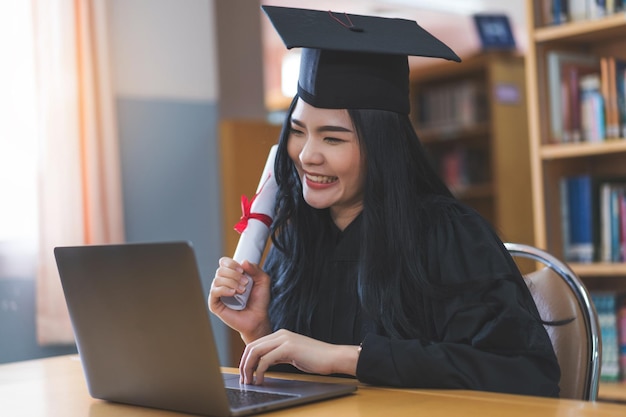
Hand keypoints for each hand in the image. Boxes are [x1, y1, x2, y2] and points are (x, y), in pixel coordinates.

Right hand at [209, 257, 270, 342]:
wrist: (258, 318)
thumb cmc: (259, 301)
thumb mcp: (263, 281)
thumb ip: (256, 269)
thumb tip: (243, 261)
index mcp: (231, 276)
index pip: (224, 262)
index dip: (231, 263)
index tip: (242, 270)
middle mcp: (223, 283)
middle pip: (220, 270)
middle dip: (234, 274)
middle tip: (245, 283)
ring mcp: (218, 294)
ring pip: (217, 280)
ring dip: (232, 282)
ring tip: (242, 291)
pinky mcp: (214, 304)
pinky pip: (214, 292)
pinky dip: (224, 290)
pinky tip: (233, 293)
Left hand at [239, 329, 358, 384]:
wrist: (333, 357)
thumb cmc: (316, 358)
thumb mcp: (292, 355)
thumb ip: (278, 355)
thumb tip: (263, 364)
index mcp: (281, 335)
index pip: (255, 344)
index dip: (246, 359)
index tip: (245, 373)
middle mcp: (280, 334)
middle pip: (252, 346)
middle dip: (244, 364)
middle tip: (244, 379)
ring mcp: (284, 339)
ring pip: (256, 351)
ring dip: (249, 368)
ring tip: (249, 381)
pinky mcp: (288, 348)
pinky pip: (266, 359)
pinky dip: (259, 371)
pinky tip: (260, 380)